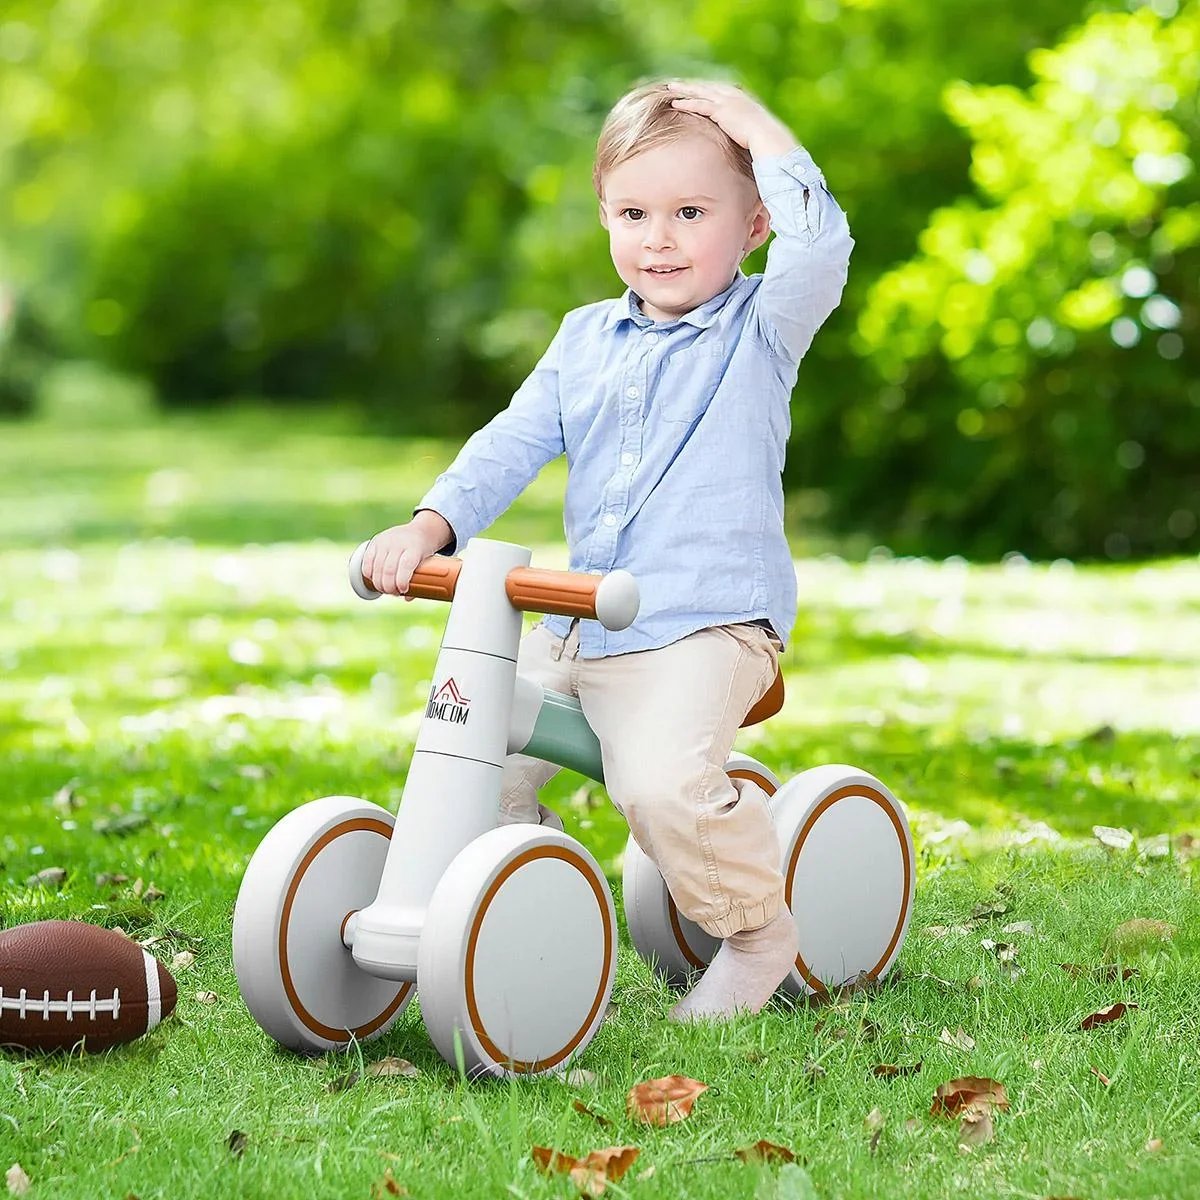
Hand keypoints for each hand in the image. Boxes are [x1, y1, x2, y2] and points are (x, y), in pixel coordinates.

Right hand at [360, 511, 451, 597]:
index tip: (403, 590)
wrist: (419, 531)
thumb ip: (418, 581)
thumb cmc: (423, 552)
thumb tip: (407, 598)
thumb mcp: (427, 563)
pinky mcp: (375, 542)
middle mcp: (398, 543)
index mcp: (414, 548)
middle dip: (389, 586)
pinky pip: (367, 561)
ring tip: (384, 590)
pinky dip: (368, 573)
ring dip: (378, 583)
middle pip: (389, 569)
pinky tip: (373, 580)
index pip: (405, 565)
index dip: (401, 581)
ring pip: (377, 567)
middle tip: (393, 593)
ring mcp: (385, 541)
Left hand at [665, 80, 798, 158]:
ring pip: (701, 92)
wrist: (767, 137)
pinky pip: (700, 105)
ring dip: (685, 89)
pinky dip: (687, 103)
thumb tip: (744, 139)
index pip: (719, 89)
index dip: (705, 88)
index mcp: (741, 98)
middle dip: (692, 84)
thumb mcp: (753, 129)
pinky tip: (675, 103)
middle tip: (677, 82)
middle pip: (707, 87)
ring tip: (671, 87)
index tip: (695, 87)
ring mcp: (727, 102)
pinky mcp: (721, 111)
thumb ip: (745, 128)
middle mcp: (733, 96)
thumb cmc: (764, 138)